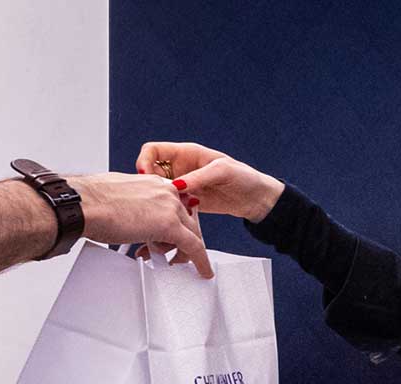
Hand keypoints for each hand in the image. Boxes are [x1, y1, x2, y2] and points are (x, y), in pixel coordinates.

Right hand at [67, 172, 211, 277]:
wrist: (83, 204)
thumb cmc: (91, 202)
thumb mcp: (119, 197)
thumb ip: (135, 204)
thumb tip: (134, 216)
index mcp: (154, 183)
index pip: (174, 205)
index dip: (174, 223)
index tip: (172, 234)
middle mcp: (166, 192)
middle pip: (186, 220)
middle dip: (180, 240)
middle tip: (172, 252)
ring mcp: (170, 208)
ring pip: (190, 234)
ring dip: (182, 251)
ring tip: (169, 261)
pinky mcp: (171, 226)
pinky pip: (194, 246)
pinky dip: (200, 261)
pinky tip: (202, 270)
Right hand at [136, 142, 284, 221]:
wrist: (256, 199)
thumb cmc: (244, 177)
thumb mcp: (223, 171)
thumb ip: (199, 176)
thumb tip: (177, 185)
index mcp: (186, 154)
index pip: (153, 150)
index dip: (144, 160)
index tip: (145, 174)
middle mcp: (180, 168)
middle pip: (150, 172)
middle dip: (149, 183)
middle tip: (157, 195)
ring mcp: (182, 186)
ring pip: (158, 191)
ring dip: (159, 199)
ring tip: (168, 207)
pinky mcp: (186, 202)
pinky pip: (169, 205)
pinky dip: (169, 211)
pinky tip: (176, 215)